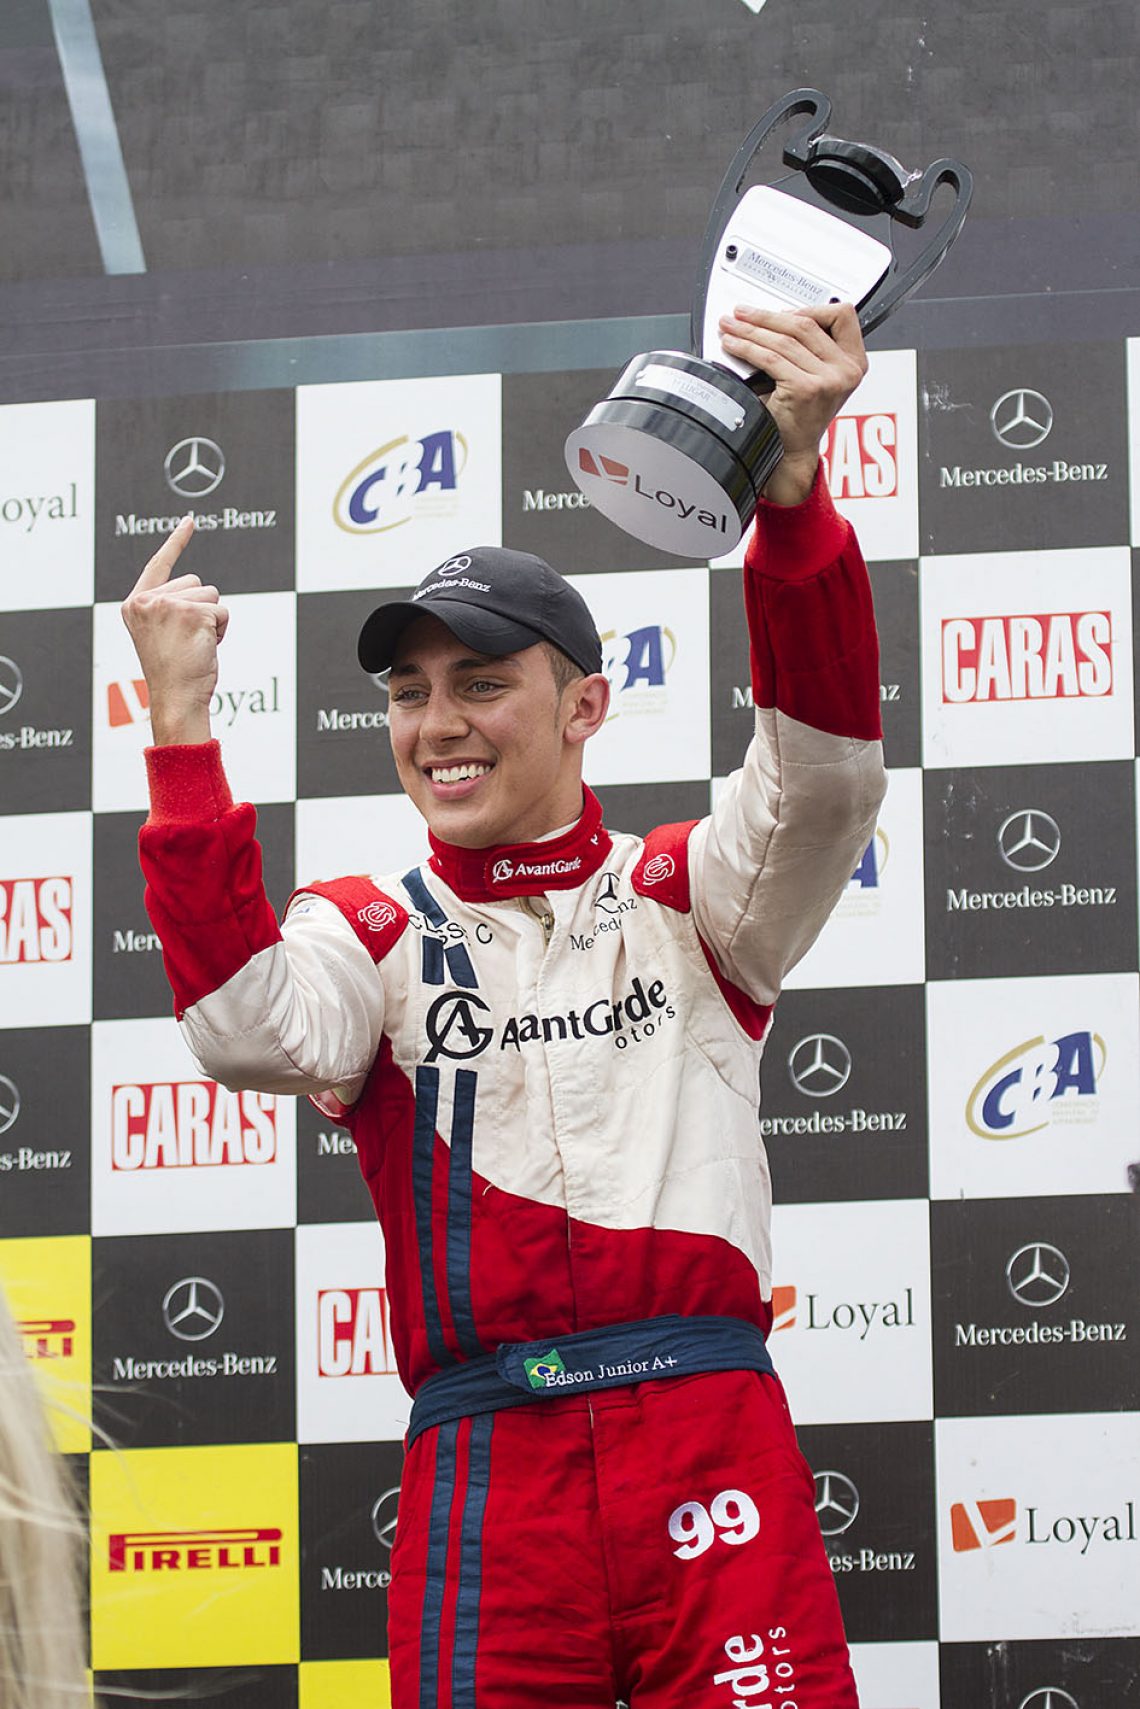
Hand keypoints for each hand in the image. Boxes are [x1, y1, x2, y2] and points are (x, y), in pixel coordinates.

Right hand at [120, 515, 228, 744]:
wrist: (175, 697)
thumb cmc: (172, 673)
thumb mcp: (161, 634)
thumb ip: (169, 608)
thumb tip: (200, 590)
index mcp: (134, 604)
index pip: (159, 564)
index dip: (176, 542)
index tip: (190, 521)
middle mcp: (146, 600)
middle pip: (195, 582)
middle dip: (201, 608)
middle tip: (187, 640)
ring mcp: (167, 604)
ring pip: (211, 594)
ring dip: (212, 620)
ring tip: (195, 645)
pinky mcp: (191, 612)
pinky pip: (222, 610)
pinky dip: (221, 629)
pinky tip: (205, 647)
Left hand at [718, 301, 867, 504]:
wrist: (792, 450)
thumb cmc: (800, 416)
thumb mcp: (818, 377)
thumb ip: (812, 349)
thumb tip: (778, 317)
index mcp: (854, 361)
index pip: (842, 315)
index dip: (809, 308)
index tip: (781, 312)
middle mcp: (847, 369)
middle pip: (805, 324)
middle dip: (767, 316)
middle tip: (742, 313)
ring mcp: (829, 380)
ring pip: (785, 340)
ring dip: (752, 330)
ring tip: (731, 327)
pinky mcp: (807, 389)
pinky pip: (771, 359)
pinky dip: (748, 348)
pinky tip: (734, 345)